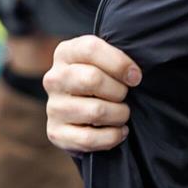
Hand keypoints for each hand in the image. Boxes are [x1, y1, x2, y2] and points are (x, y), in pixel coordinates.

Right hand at [43, 35, 140, 151]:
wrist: (85, 113)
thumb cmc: (104, 79)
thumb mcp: (107, 61)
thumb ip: (117, 59)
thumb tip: (134, 75)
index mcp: (66, 52)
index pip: (91, 49)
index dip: (119, 63)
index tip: (135, 77)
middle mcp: (54, 78)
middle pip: (92, 79)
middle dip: (119, 91)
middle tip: (125, 96)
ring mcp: (53, 107)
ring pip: (95, 111)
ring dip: (119, 114)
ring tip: (122, 113)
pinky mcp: (56, 132)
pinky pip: (89, 138)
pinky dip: (112, 136)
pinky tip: (119, 131)